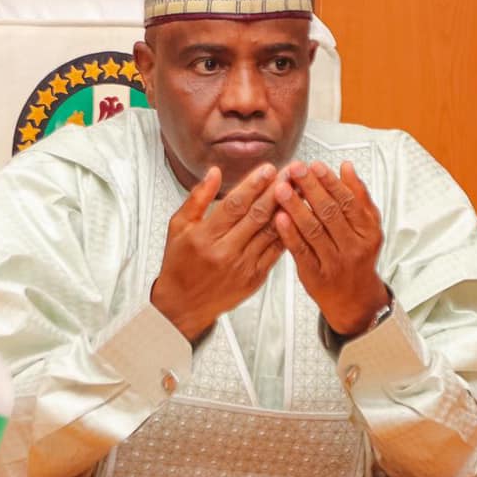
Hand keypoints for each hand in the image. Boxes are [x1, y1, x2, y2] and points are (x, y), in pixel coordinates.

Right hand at [151, 164, 284, 341]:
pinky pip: (276, 251)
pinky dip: (288, 232)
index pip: (234, 205)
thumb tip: (214, 173)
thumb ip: (198, 198)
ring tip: (298, 191)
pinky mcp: (256, 278)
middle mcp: (225, 252)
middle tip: (290, 173)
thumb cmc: (180, 265)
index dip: (253, 185)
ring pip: (271, 232)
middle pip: (257, 216)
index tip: (268, 169)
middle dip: (276, 191)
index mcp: (205, 237)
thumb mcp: (178, 227)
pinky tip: (296, 218)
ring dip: (287, 209)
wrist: (183, 306)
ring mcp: (243, 267)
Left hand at [273, 161, 389, 335]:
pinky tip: (279, 217)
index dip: (330, 182)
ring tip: (281, 188)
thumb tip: (347, 167)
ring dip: (296, 207)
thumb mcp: (368, 227)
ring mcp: (334, 262)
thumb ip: (358, 197)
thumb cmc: (358, 256)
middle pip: (330, 213)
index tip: (315, 165)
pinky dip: (289, 233)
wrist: (354, 299)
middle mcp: (353, 247)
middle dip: (311, 188)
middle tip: (295, 169)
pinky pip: (300, 251)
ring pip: (313, 230)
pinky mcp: (315, 276)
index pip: (348, 201)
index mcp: (368, 232)